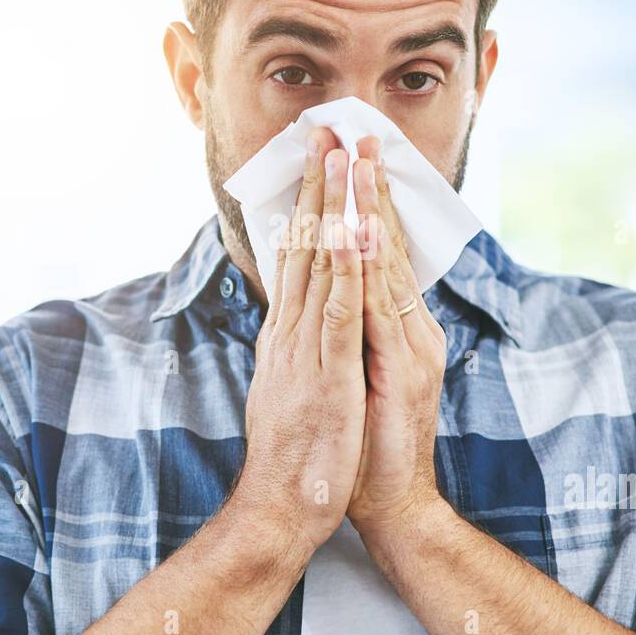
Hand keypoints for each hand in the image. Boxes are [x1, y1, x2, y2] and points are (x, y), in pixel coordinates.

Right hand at [236, 130, 366, 553]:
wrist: (286, 505)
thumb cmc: (299, 450)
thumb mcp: (296, 383)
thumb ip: (298, 343)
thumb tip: (300, 313)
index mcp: (288, 332)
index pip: (299, 254)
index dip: (310, 203)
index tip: (321, 159)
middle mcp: (291, 329)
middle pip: (304, 243)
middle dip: (317, 184)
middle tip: (327, 129)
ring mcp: (306, 347)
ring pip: (318, 263)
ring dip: (330, 206)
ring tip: (339, 156)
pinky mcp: (326, 371)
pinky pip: (336, 309)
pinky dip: (342, 266)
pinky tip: (349, 229)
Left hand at [346, 137, 447, 533]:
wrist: (391, 504)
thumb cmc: (370, 444)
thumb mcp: (359, 376)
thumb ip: (356, 334)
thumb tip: (337, 297)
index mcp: (396, 326)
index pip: (376, 252)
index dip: (361, 202)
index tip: (346, 156)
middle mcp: (408, 326)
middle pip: (384, 245)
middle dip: (366, 187)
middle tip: (353, 132)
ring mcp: (409, 344)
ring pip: (384, 264)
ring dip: (368, 209)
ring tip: (357, 160)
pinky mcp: (401, 368)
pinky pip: (379, 307)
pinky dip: (368, 266)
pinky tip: (358, 230)